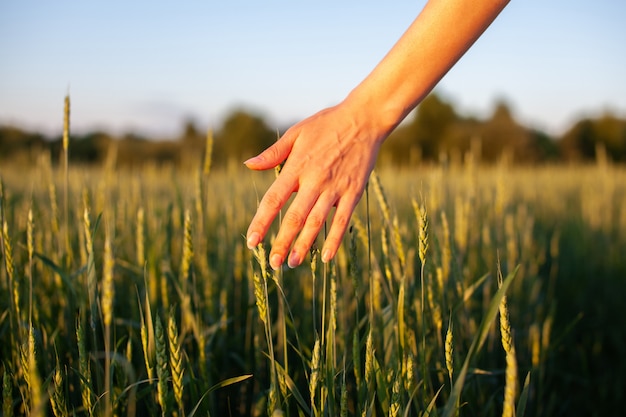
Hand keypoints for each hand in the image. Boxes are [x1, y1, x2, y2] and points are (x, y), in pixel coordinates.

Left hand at [244, 102, 383, 269]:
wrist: (364, 119)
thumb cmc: (327, 124)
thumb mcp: (296, 133)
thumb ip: (273, 153)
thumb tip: (248, 164)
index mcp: (297, 166)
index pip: (274, 199)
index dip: (261, 222)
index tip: (251, 241)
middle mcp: (314, 180)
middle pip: (294, 217)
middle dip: (282, 242)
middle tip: (273, 264)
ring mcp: (335, 188)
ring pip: (317, 222)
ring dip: (304, 244)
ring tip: (293, 263)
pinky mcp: (353, 192)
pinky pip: (343, 220)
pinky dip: (334, 239)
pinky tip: (326, 257)